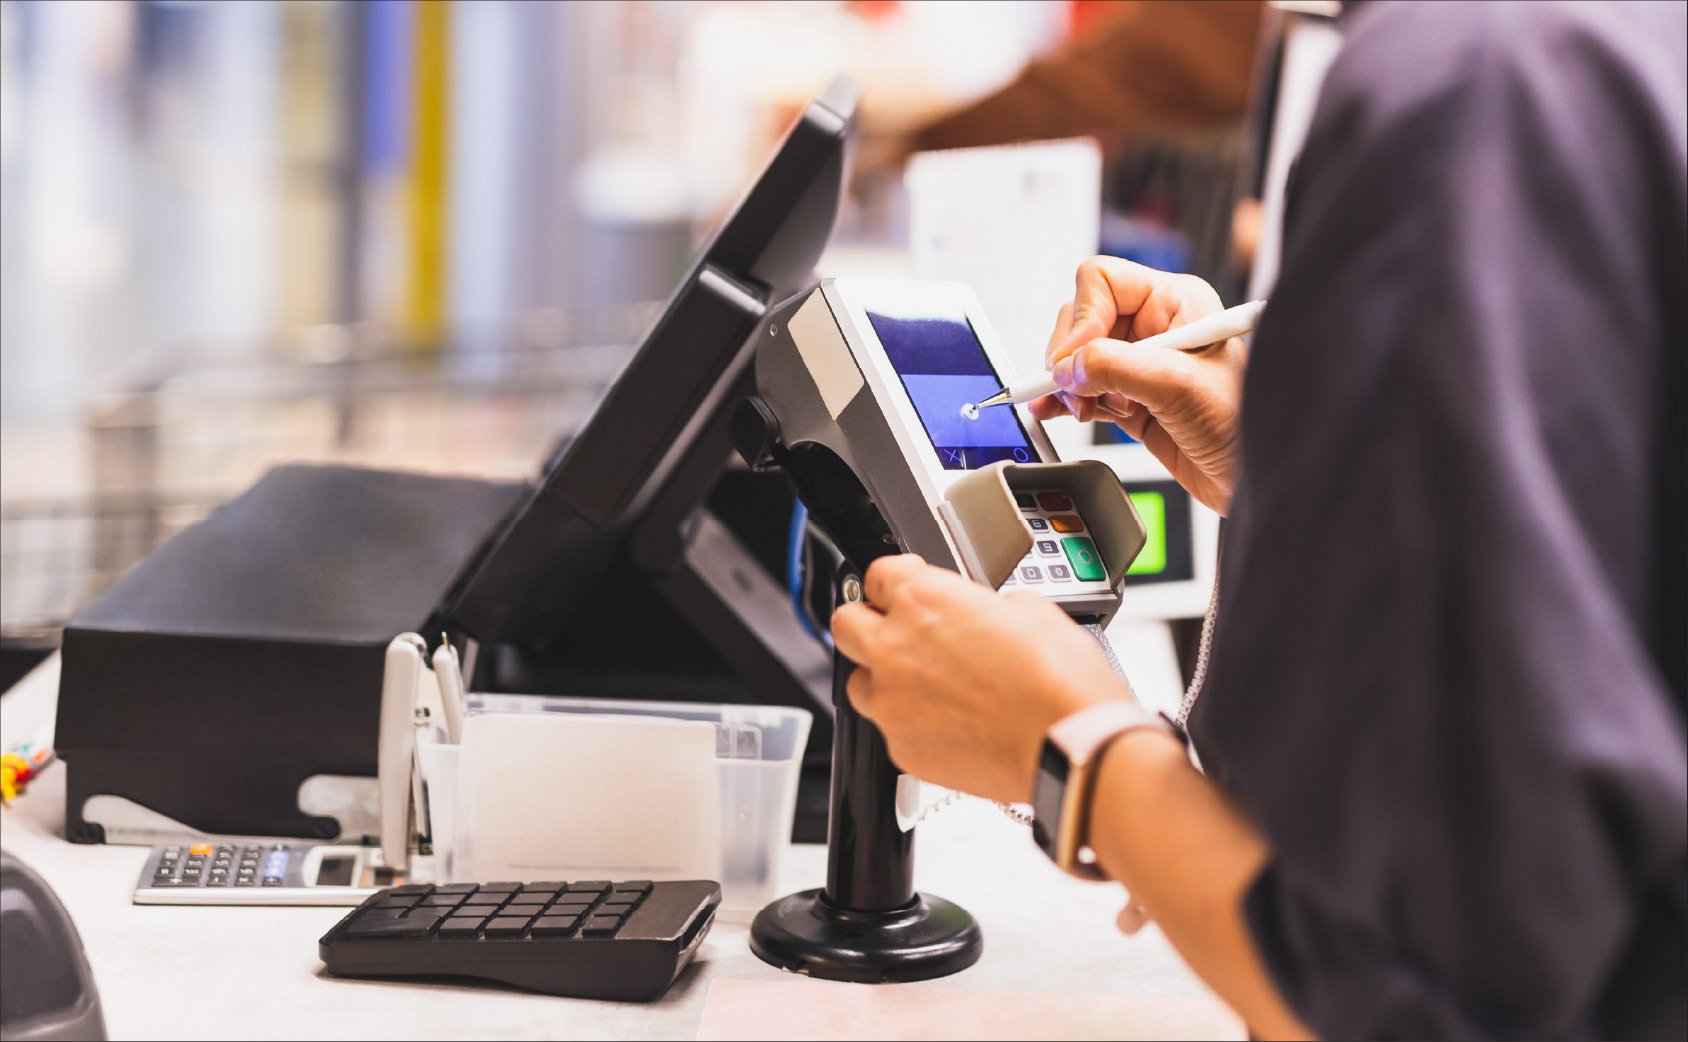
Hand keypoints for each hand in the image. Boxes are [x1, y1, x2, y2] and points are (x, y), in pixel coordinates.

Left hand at [830, 555, 1132, 803]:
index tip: (906, 585)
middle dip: (868, 622)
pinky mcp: (901, 749)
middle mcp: (895, 648)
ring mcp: (892, 704)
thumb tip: (988, 614)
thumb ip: (989, 605)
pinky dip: (910, 724)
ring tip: (923, 685)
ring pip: (859, 682)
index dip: (896, 578)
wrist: (1070, 746)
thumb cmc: (1059, 682)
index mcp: (923, 600)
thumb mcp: (1032, 610)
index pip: (877, 575)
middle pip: (845, 623)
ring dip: (882, 678)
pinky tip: (947, 724)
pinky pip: (889, 729)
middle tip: (896, 630)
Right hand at [1030, 257, 1247, 514]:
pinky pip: (1082, 388)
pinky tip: (1056, 410)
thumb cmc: (1242, 425)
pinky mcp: (1129, 398)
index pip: (1102, 282)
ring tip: (1083, 409)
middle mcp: (1154, 325)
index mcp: (1175, 301)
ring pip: (1076, 356)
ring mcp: (1139, 363)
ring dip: (1069, 384)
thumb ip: (1116, 367)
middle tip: (1080, 392)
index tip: (1076, 360)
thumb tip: (1067, 368)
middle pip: (1081, 319)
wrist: (1249, 479)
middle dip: (1071, 358)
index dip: (1082, 319)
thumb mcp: (1178, 386)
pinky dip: (1064, 399)